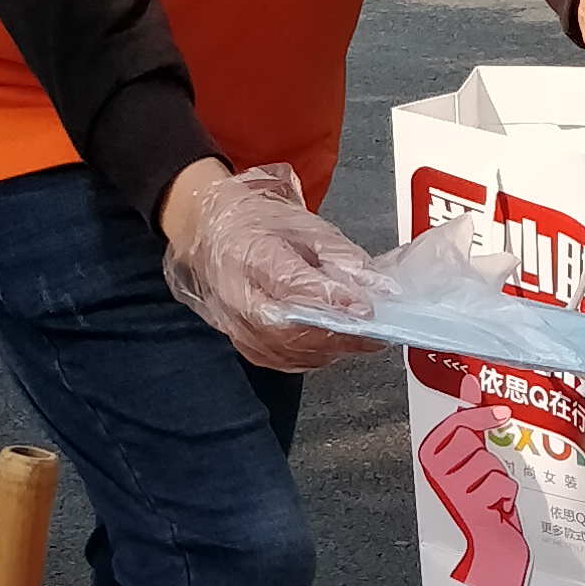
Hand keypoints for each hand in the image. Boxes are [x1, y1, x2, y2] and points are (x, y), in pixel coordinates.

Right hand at [160, 158, 375, 370]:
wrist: (208, 234)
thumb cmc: (254, 226)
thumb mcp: (303, 225)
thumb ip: (340, 256)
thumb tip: (376, 286)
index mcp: (249, 252)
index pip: (290, 282)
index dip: (330, 298)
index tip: (364, 307)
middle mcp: (236, 295)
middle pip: (288, 328)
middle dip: (336, 334)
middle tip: (373, 333)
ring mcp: (236, 325)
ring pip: (288, 351)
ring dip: (329, 349)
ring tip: (360, 338)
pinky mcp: (243, 344)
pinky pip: (283, 360)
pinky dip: (313, 356)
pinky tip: (333, 344)